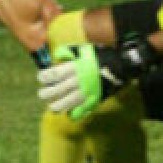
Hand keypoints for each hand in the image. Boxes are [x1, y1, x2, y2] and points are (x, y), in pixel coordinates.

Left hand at [37, 37, 157, 119]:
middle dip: (48, 93)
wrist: (121, 65)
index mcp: (75, 67)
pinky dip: (75, 113)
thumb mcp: (83, 49)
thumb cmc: (100, 56)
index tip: (40, 78)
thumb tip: (56, 57)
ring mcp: (88, 91)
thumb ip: (68, 52)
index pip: (55, 74)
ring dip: (58, 105)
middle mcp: (80, 80)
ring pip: (69, 102)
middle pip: (59, 89)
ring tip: (52, 107)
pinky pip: (83, 110)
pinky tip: (69, 113)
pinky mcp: (96, 99)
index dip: (45, 77)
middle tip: (42, 94)